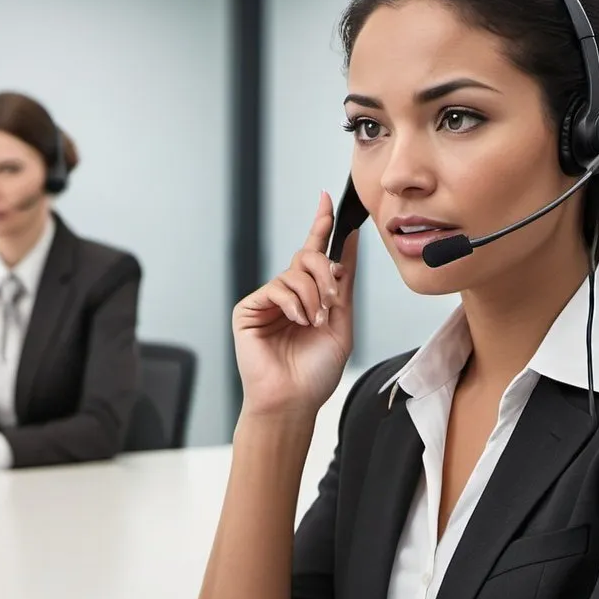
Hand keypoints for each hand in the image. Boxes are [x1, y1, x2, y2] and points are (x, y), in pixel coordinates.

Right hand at [233, 191, 359, 416]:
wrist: (294, 399)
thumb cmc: (315, 371)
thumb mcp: (341, 323)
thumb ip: (343, 284)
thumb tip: (349, 244)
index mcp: (309, 297)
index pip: (314, 254)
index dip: (320, 225)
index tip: (327, 199)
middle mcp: (287, 295)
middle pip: (306, 257)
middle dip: (325, 272)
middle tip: (332, 298)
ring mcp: (267, 301)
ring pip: (295, 273)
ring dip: (313, 295)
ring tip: (314, 321)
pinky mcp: (248, 309)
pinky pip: (277, 288)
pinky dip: (294, 303)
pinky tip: (298, 321)